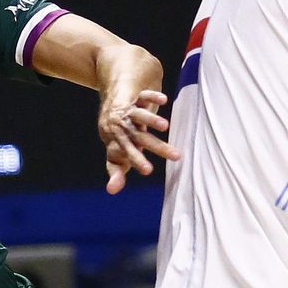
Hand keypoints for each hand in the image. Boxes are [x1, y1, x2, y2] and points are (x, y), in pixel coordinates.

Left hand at [98, 46, 175, 194]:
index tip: (149, 171)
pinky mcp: (136, 98)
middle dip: (156, 146)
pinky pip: (143, 96)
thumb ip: (116, 172)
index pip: (127, 153)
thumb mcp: (115, 154)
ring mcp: (129, 111)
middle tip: (176, 156)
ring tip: (165, 126)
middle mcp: (123, 127)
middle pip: (140, 137)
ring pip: (140, 115)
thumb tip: (111, 190)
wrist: (112, 105)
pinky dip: (152, 97)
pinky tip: (164, 100)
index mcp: (117, 141)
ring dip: (151, 119)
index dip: (137, 160)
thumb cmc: (117, 136)